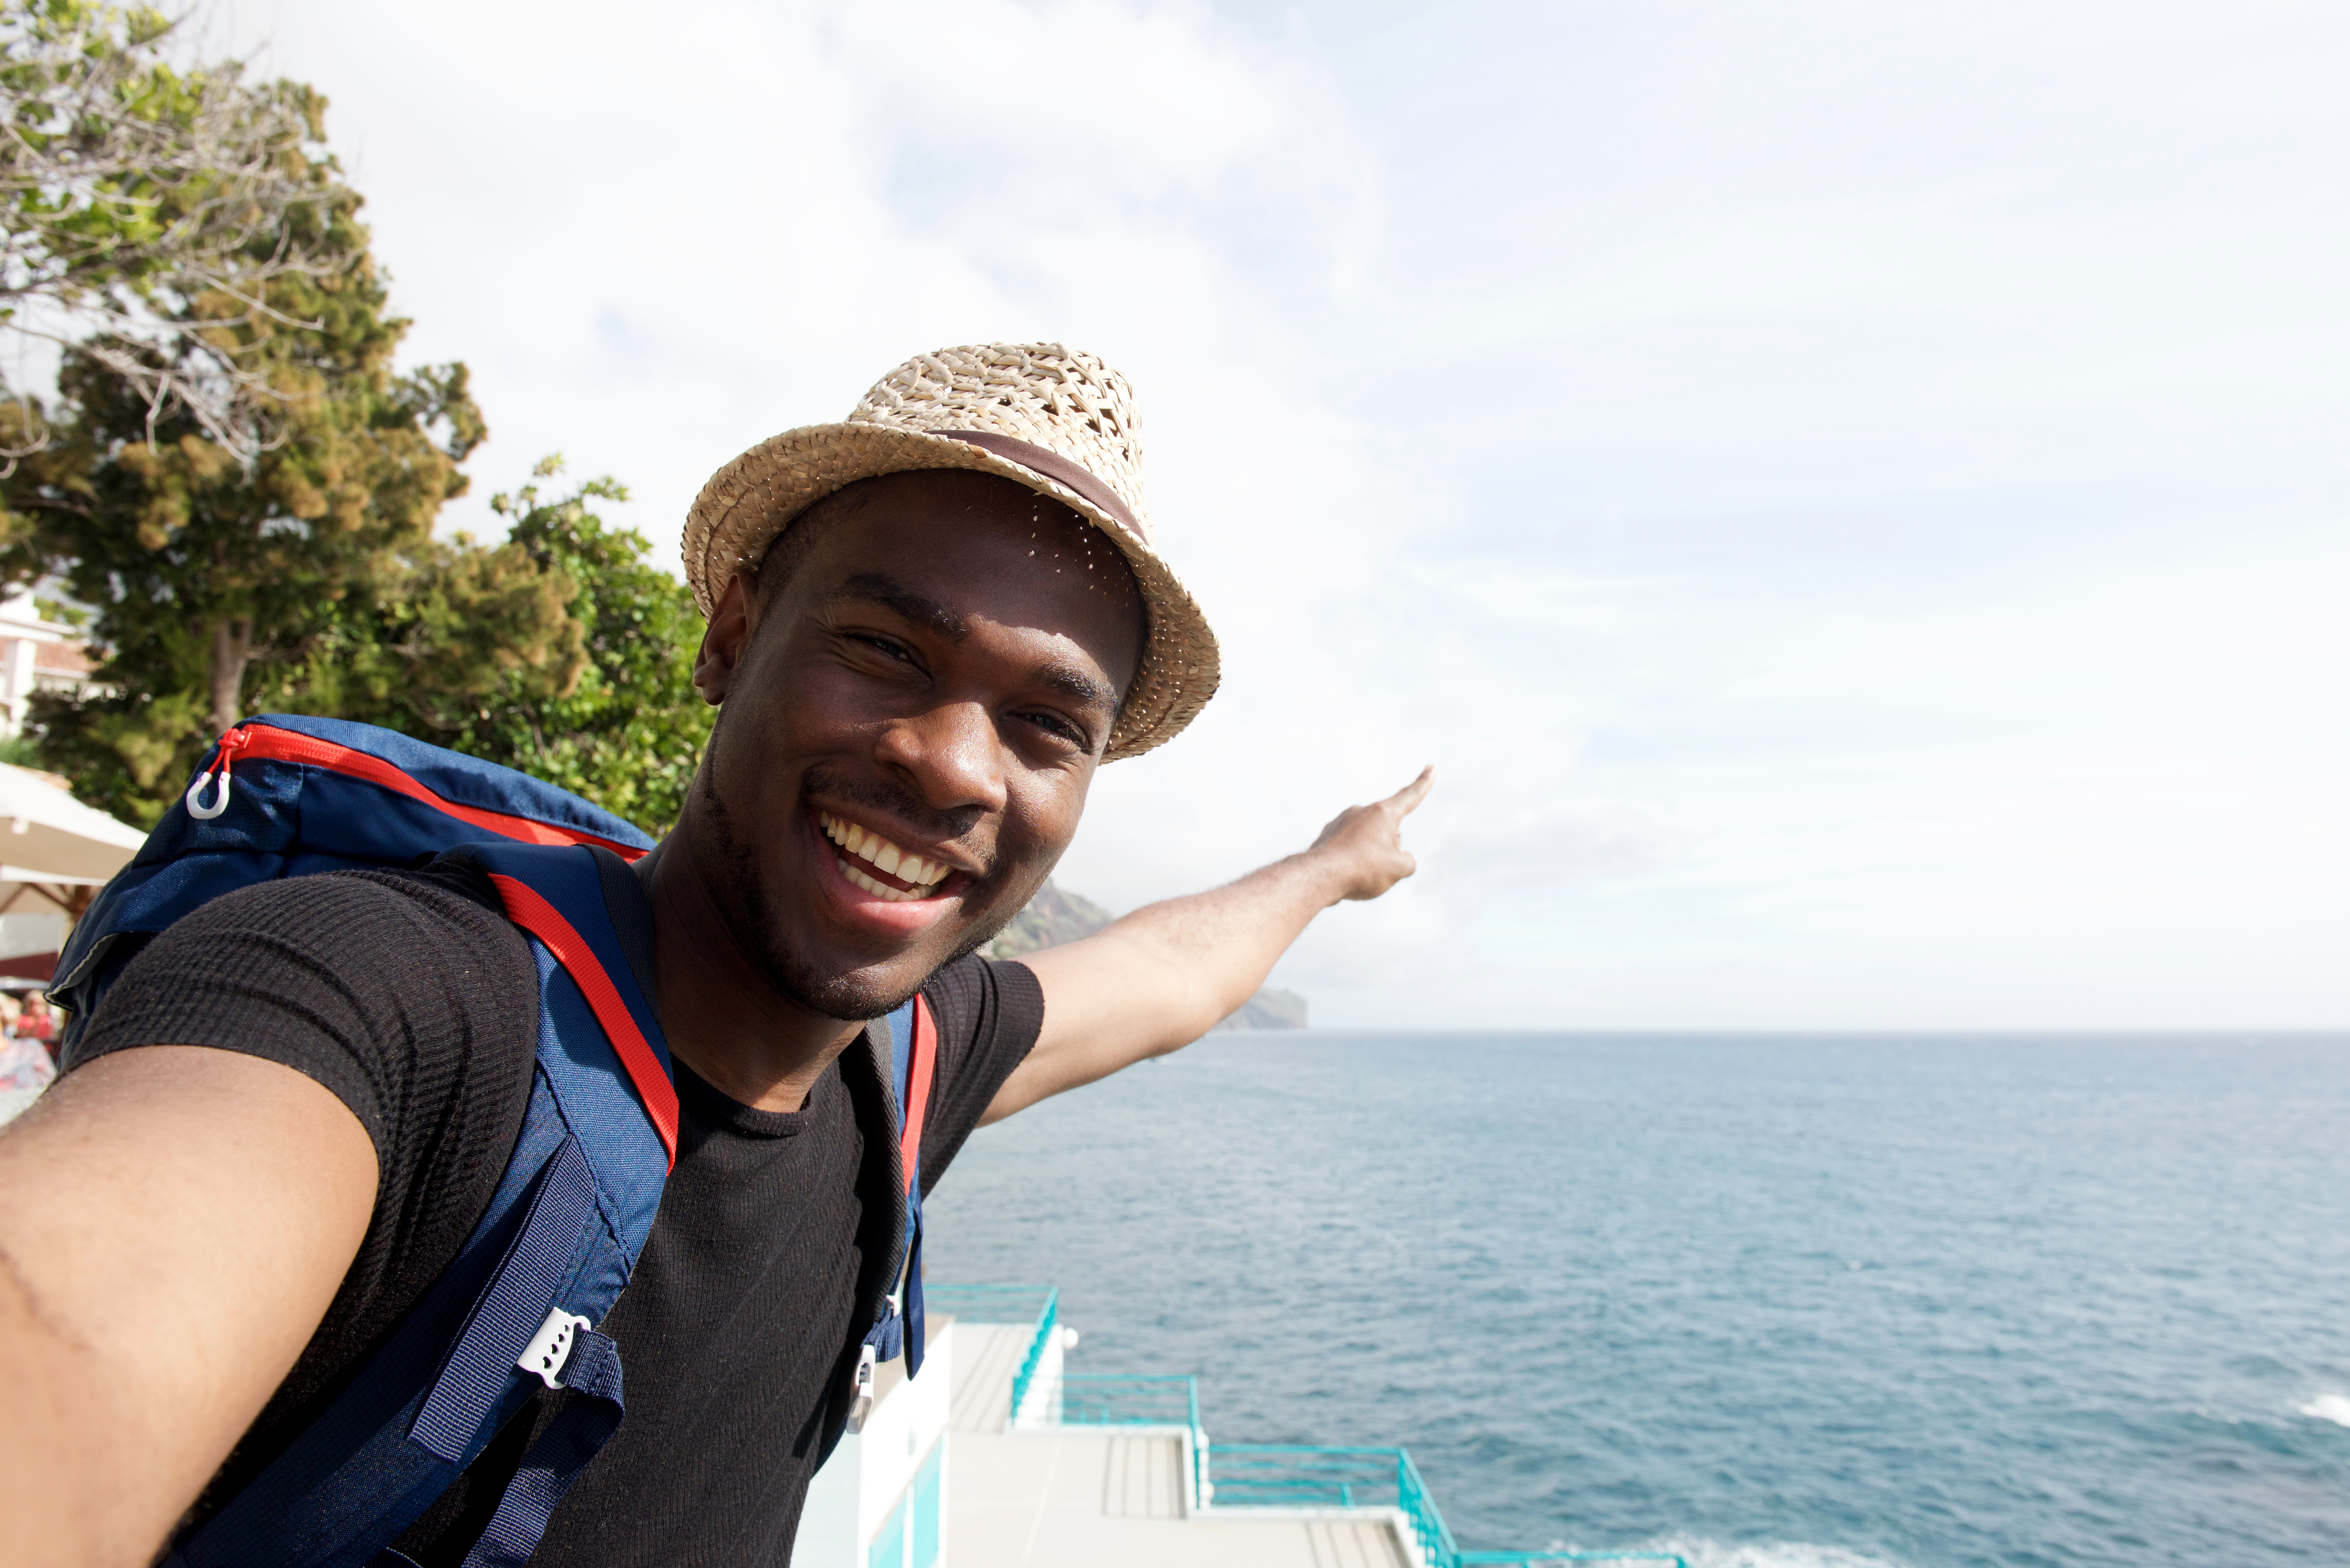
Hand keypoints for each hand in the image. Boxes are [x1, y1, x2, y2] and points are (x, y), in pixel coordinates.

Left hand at [1306, 766, 1434, 902]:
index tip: (1431, 767)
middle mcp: (1361, 811)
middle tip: (1376, 868)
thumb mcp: (1399, 869)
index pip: (1410, 796)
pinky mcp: (1328, 835)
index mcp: (1383, 813)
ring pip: (1368, 842)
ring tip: (1357, 872)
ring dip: (1369, 857)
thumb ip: (1407, 861)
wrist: (1318, 877)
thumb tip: (1398, 858)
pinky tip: (1343, 873)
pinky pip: (1349, 849)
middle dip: (1389, 850)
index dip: (1423, 783)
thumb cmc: (1362, 870)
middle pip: (1388, 832)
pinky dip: (1351, 861)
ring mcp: (1341, 821)